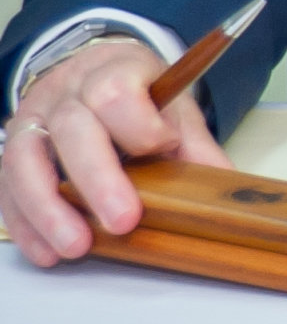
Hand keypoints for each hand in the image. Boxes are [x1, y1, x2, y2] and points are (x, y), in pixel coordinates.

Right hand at [3, 35, 225, 266]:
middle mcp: (65, 93)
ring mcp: (32, 120)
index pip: (116, 92)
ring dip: (48, 209)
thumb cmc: (140, 99)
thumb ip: (196, 148)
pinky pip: (6, 186)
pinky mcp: (12, 150)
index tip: (162, 148)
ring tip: (77, 248)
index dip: (139, 126)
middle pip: (72, 129)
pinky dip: (25, 223)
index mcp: (114, 71)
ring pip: (25, 159)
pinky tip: (47, 253)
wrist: (94, 75)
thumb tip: (228, 191)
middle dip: (98, 180)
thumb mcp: (174, 110)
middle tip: (122, 222)